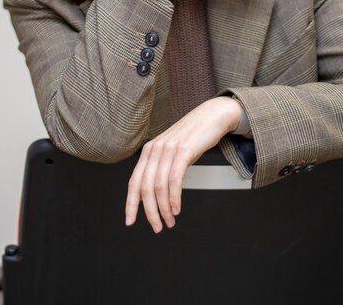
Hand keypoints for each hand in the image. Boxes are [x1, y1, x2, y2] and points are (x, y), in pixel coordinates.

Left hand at [125, 97, 242, 232]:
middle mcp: (155, 149)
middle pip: (145, 187)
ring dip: (164, 208)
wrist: (212, 116)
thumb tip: (154, 193)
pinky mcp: (183, 150)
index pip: (134, 181)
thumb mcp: (172, 150)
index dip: (131, 203)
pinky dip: (174, 197)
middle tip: (157, 227)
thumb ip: (161, 166)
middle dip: (150, 211)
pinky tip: (177, 208)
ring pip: (159, 186)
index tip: (130, 221)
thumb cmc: (193, 135)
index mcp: (149, 150)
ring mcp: (168, 149)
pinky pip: (174, 179)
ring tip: (170, 220)